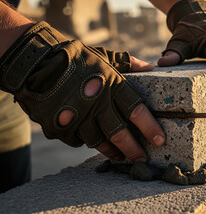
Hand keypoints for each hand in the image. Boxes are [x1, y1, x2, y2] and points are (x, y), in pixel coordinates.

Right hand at [0, 22, 164, 162]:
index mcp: (112, 86)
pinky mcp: (60, 127)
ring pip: (99, 142)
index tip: (160, 140)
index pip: (137, 112)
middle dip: (133, 149)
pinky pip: (78, 140)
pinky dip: (86, 141)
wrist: (35, 63)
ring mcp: (78, 117)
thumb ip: (127, 64)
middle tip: (141, 159)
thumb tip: (149, 66)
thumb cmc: (75, 58)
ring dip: (112, 151)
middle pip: (120, 134)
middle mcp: (97, 104)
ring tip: (120, 157)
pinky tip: (93, 142)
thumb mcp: (103, 56)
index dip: (150, 128)